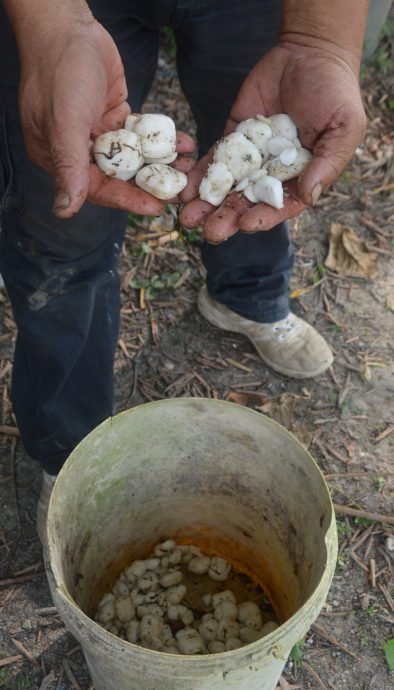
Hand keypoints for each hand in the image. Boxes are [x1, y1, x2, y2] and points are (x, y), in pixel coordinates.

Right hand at [18, 18, 194, 217]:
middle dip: (152, 184)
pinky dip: (161, 140)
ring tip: (190, 169)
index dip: (128, 200)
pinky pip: (141, 135)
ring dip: (161, 164)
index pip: (98, 189)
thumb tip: (64, 211)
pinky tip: (185, 144)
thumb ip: (69, 167)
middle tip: (183, 191)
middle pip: (120, 177)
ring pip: (134, 158)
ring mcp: (99, 134)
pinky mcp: (115, 116)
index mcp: (60, 159)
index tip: (157, 208)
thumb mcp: (65, 122)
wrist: (67, 26)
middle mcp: (80, 151)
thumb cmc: (59, 72)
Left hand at [179, 43, 365, 241]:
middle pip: (247, 203)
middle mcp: (273, 174)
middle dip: (227, 218)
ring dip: (207, 204)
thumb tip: (309, 196)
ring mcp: (251, 158)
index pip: (280, 205)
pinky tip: (184, 188)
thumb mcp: (343, 128)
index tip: (246, 224)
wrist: (310, 54)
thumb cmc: (335, 94)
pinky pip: (214, 159)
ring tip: (188, 218)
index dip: (264, 217)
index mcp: (301, 178)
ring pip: (226, 187)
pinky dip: (199, 174)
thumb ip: (327, 163)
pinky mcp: (233, 138)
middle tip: (209, 233)